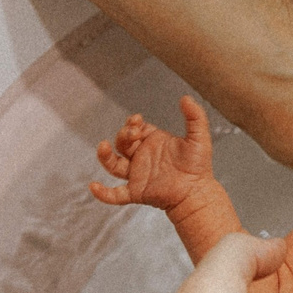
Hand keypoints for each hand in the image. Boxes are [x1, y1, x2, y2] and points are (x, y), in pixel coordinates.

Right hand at [92, 96, 216, 211]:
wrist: (198, 191)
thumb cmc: (198, 165)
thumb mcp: (198, 137)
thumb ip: (195, 117)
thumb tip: (185, 98)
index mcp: (152, 142)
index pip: (134, 129)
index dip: (132, 124)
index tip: (137, 121)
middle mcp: (141, 157)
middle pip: (122, 143)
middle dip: (124, 135)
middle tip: (133, 133)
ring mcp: (137, 175)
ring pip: (114, 165)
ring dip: (105, 156)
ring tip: (102, 147)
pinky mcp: (137, 192)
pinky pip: (115, 194)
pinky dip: (103, 193)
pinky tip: (93, 186)